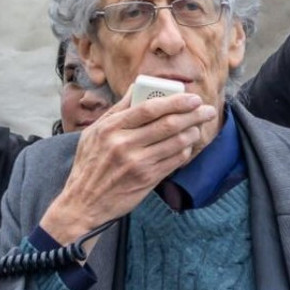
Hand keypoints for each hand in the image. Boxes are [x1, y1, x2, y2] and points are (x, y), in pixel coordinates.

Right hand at [38, 91, 215, 248]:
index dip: (175, 101)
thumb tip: (137, 86)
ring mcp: (137, 164)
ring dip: (192, 133)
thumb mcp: (94, 132)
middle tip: (207, 110)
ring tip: (199, 126)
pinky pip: (173, 162)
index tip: (192, 97)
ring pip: (175, 143)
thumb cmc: (89, 164)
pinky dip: (185, 151)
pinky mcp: (146, 181)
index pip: (149, 108)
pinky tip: (188, 145)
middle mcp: (124, 145)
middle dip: (193, 115)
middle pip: (167, 124)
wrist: (83, 203)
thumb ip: (118, 109)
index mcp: (111, 128)